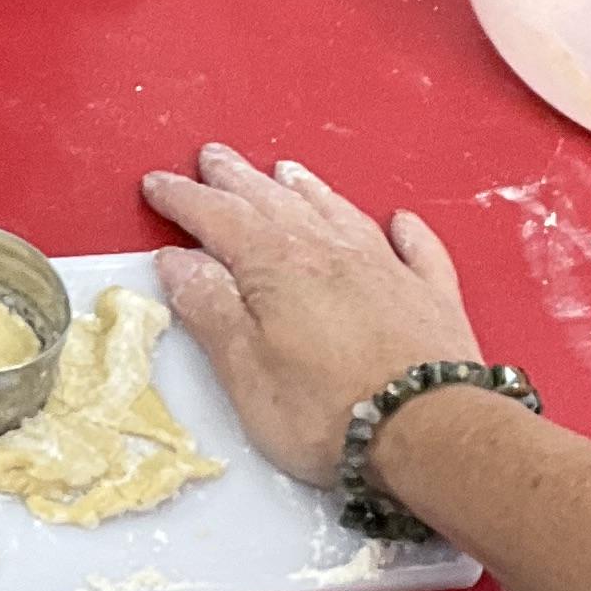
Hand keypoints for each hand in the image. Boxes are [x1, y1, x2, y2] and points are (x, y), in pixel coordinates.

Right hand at [141, 148, 479, 487]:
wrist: (432, 433)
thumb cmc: (328, 412)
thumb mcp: (247, 371)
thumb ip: (211, 311)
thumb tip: (178, 261)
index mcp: (277, 269)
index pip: (220, 219)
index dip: (185, 199)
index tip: (158, 183)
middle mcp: (331, 254)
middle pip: (276, 204)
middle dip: (239, 179)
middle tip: (214, 157)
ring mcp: (387, 271)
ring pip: (340, 214)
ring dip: (309, 189)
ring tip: (287, 170)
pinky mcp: (431, 298)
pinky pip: (417, 250)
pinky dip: (406, 231)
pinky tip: (401, 220)